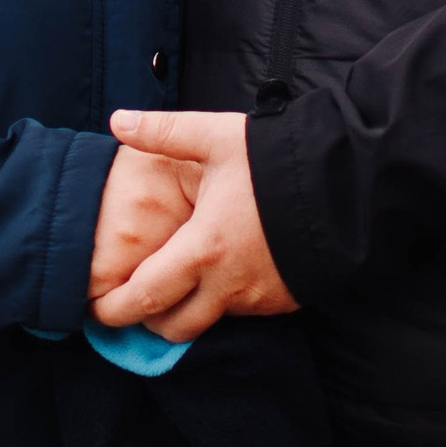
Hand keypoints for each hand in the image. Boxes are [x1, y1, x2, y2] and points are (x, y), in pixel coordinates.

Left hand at [89, 110, 297, 340]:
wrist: (350, 184)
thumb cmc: (278, 161)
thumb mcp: (217, 138)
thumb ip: (164, 132)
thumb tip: (117, 120)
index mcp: (203, 249)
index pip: (145, 297)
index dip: (115, 309)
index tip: (95, 310)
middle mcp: (228, 284)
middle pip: (173, 326)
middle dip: (146, 320)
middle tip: (129, 305)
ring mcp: (259, 298)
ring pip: (208, 322)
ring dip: (185, 312)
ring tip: (173, 290)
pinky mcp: (283, 301)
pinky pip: (242, 312)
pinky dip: (223, 302)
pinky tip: (220, 275)